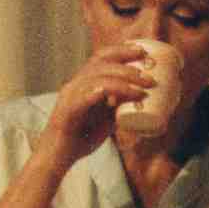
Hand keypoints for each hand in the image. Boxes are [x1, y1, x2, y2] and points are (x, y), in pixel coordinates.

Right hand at [39, 44, 157, 168]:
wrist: (58, 156)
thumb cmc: (81, 138)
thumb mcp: (107, 119)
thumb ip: (120, 108)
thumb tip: (143, 101)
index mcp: (84, 83)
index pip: (102, 57)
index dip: (122, 51)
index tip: (143, 52)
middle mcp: (76, 84)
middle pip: (101, 62)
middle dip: (127, 62)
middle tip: (150, 72)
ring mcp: (70, 96)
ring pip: (96, 77)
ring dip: (123, 80)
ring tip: (143, 87)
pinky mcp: (67, 111)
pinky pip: (84, 97)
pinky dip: (101, 92)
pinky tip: (117, 93)